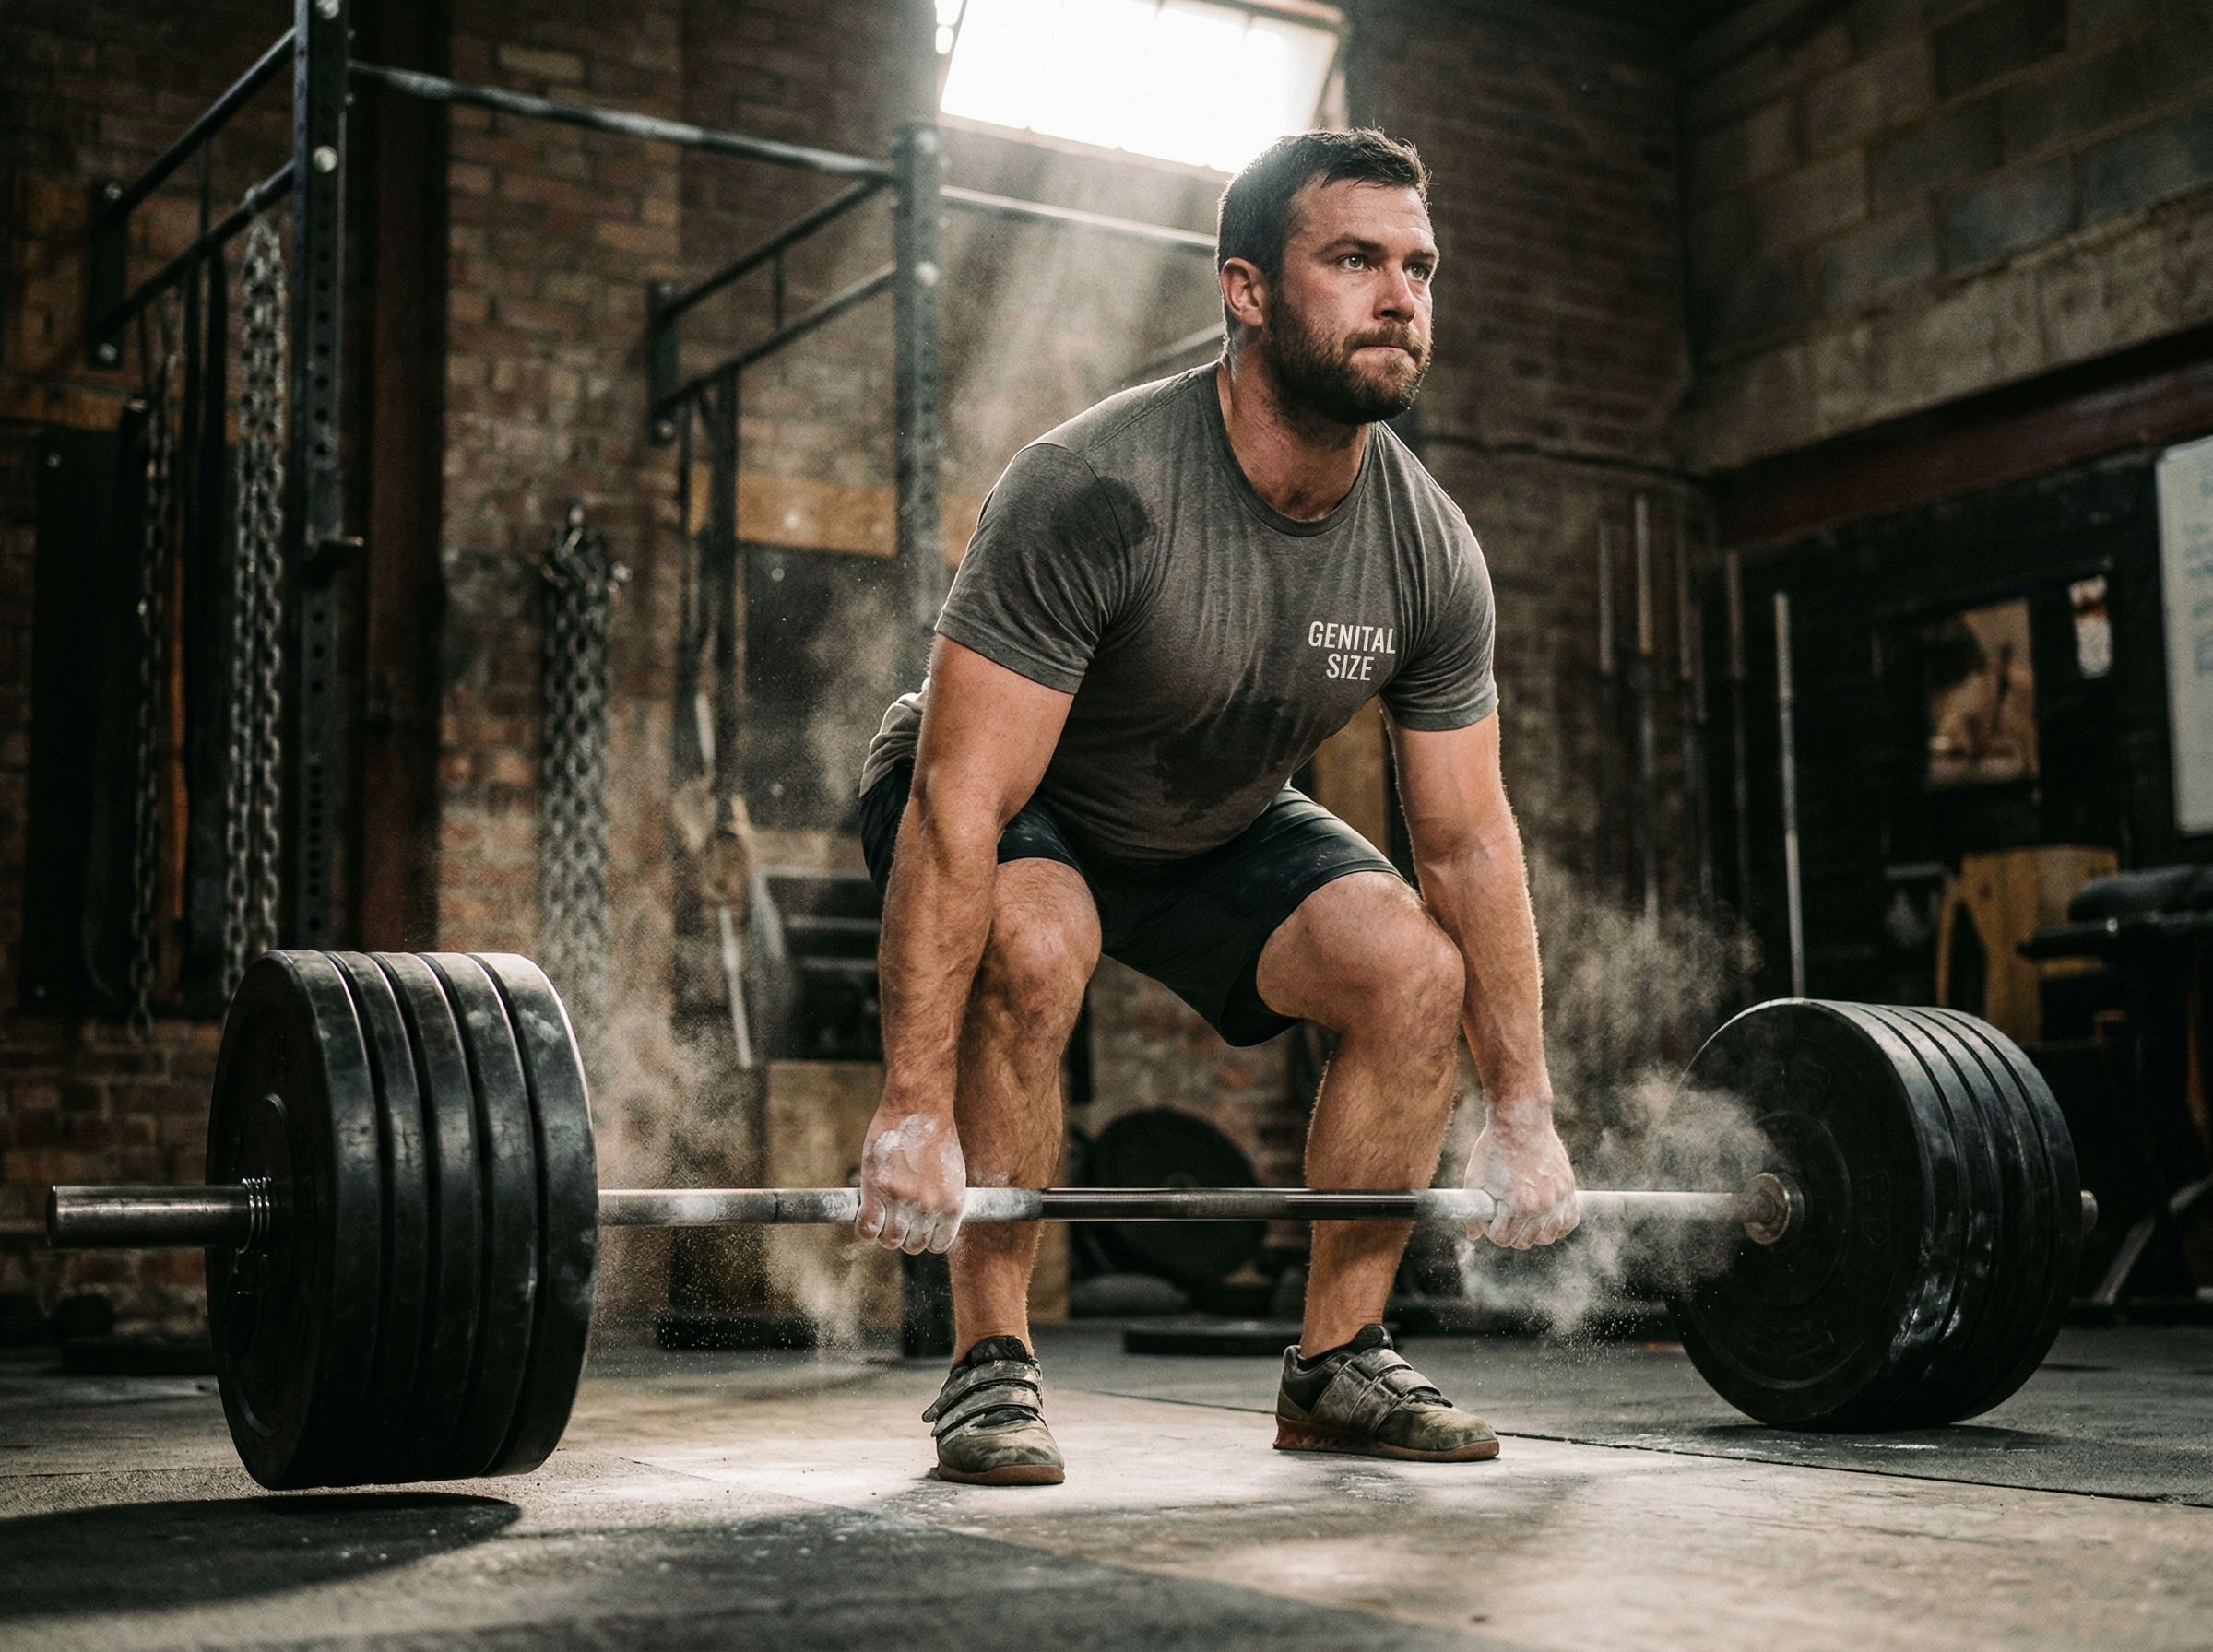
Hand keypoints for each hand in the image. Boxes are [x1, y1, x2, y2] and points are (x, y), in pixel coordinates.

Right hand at [857, 1103, 965, 1253]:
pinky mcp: (877, 1189)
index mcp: (951, 1204)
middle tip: (895, 1220)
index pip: (938, 1244)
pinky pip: (867, 1228)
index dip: (925, 1238)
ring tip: (881, 1216)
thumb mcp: (951, 1173)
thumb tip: (932, 1221)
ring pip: (889, 1240)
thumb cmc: (935, 1134)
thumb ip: (942, 1199)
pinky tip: (865, 1215)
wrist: (919, 1107)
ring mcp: (902, 1199)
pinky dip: (864, 1228)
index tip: (917, 1229)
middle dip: (903, 1236)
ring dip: (883, 1233)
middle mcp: (929, 1206)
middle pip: (912, 1245)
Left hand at [1464, 1098, 1578, 1249]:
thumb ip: (1473, 1211)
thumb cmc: (1494, 1148)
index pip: (1503, 1238)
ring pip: (1548, 1236)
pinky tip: (1545, 1219)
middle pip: (1525, 1241)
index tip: (1489, 1218)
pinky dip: (1557, 1225)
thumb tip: (1473, 1236)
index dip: (1491, 1230)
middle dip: (1510, 1233)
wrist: (1520, 1120)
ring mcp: (1558, 1197)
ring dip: (1533, 1233)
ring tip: (1521, 1218)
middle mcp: (1542, 1205)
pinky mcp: (1569, 1188)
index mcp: (1518, 1204)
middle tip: (1503, 1217)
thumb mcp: (1475, 1179)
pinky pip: (1570, 1221)